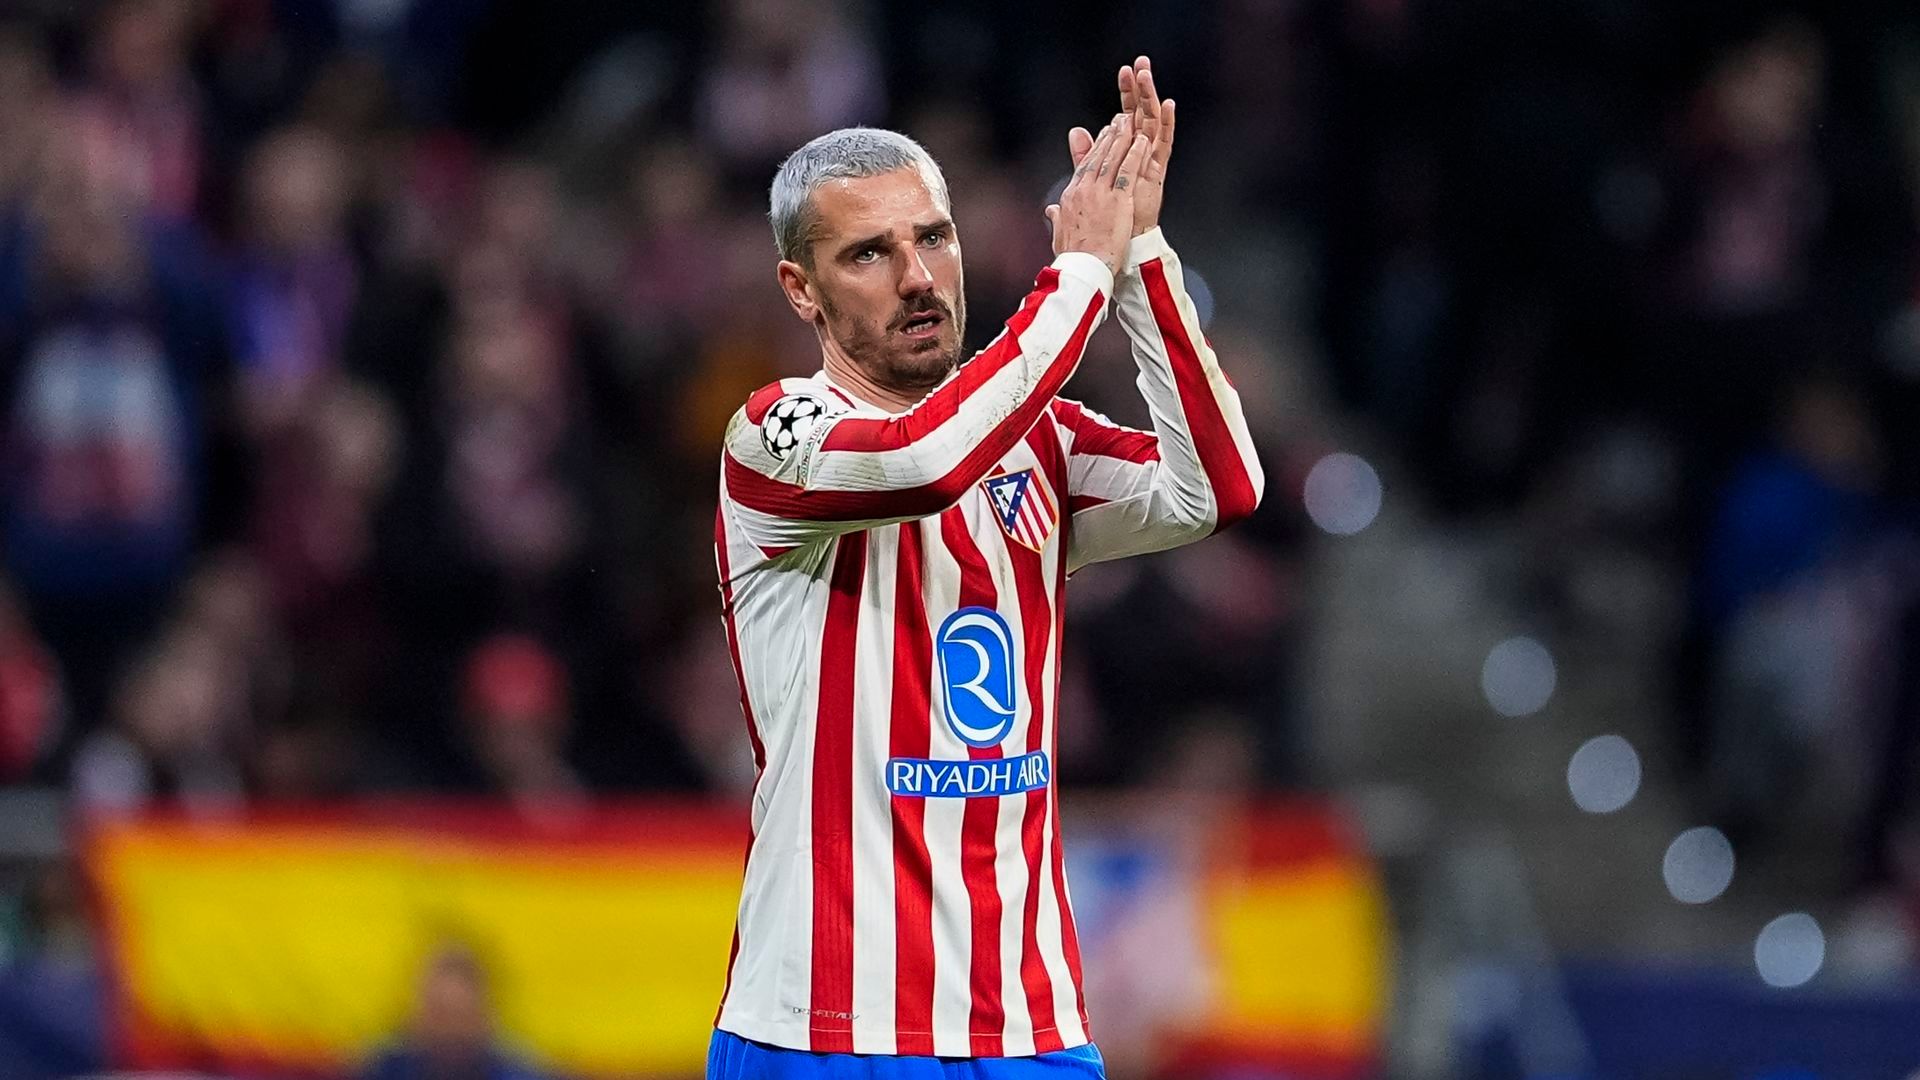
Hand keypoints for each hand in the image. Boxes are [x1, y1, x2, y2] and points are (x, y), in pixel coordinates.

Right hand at [1045, 116, 1149, 276]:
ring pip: (1113, 158)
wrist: (1085, 268)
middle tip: (1118, 121)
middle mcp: (1084, 190)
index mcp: (1070, 197)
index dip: (1094, 149)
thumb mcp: (1060, 233)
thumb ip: (1057, 217)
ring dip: (1123, 138)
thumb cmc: (1075, 257)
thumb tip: (1050, 210)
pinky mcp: (1118, 200)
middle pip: (1098, 156)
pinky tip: (1142, 141)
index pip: (1083, 167)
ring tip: (1130, 124)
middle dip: (1109, 136)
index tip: (1101, 137)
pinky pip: (1128, 170)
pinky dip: (1135, 154)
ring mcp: (1101, 193)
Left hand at [1067, 56, 1174, 236]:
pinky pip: (1164, 144)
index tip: (1124, 71)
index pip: (1125, 118)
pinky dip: (1166, 124)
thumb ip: (1084, 157)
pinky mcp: (1157, 172)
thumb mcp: (1090, 184)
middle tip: (1140, 64)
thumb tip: (1073, 139)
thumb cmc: (1107, 219)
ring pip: (1152, 123)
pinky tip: (1168, 104)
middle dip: (1139, 90)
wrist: (1118, 243)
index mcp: (1124, 155)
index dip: (1125, 94)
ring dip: (1150, 98)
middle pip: (1141, 114)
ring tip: (1148, 75)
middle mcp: (1139, 155)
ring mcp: (1149, 162)